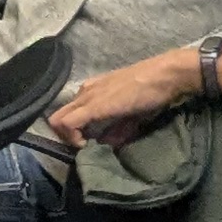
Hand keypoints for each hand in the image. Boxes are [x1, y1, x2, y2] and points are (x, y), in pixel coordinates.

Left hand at [47, 47, 205, 147]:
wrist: (164, 75)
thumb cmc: (152, 91)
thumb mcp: (131, 114)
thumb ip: (117, 129)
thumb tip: (104, 141)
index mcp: (92, 90)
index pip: (69, 111)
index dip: (71, 131)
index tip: (85, 142)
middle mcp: (85, 92)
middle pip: (58, 116)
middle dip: (65, 136)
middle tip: (82, 146)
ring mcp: (87, 97)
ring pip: (58, 119)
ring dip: (68, 137)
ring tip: (86, 144)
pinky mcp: (93, 105)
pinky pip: (68, 123)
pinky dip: (72, 137)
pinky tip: (85, 143)